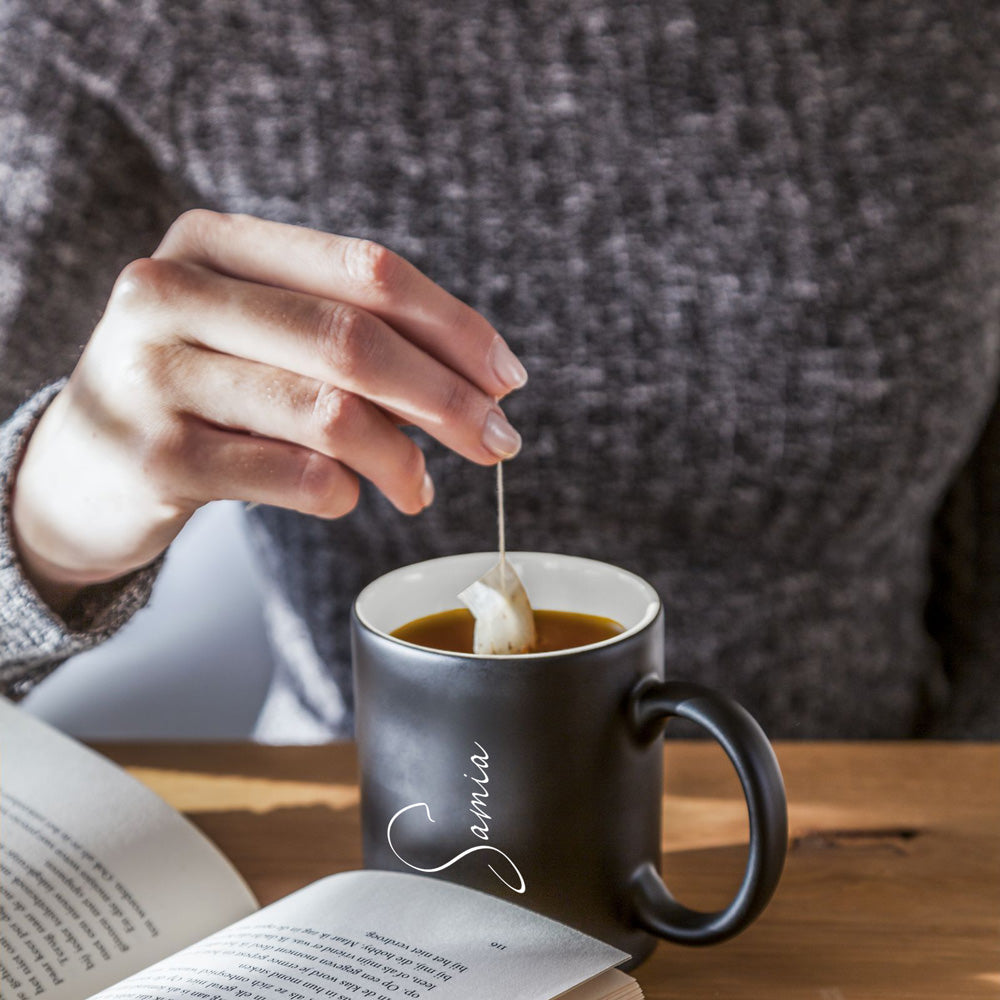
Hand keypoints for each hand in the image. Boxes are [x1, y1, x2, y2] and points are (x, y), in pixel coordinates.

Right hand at [11, 211, 526, 610]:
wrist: (80, 467)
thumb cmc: (196, 394)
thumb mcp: (256, 338)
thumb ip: (347, 340)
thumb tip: (478, 387)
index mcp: (214, 243)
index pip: (366, 270)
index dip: (453, 327)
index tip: (506, 379)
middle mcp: (173, 291)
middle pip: (353, 338)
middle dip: (447, 399)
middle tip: (497, 443)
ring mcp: (155, 373)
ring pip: (328, 411)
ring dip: (401, 459)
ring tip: (419, 488)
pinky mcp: (154, 457)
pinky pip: (290, 475)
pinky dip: (342, 493)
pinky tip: (348, 498)